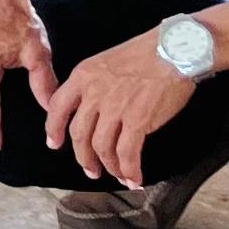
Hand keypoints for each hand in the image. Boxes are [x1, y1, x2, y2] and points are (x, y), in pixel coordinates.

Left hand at [46, 31, 197, 190]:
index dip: (53, 129)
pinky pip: (127, 153)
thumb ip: (95, 84)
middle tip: (90, 169)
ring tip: (118, 175)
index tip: (54, 143)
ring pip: (102, 147)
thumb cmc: (147, 53)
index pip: (57, 107)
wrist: (174, 50)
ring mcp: (114, 108)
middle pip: (79, 134)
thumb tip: (95, 109)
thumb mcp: (106, 61)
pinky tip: (135, 178)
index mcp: (83, 76)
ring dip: (109, 167)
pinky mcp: (137, 121)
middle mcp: (93, 93)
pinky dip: (130, 170)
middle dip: (83, 157)